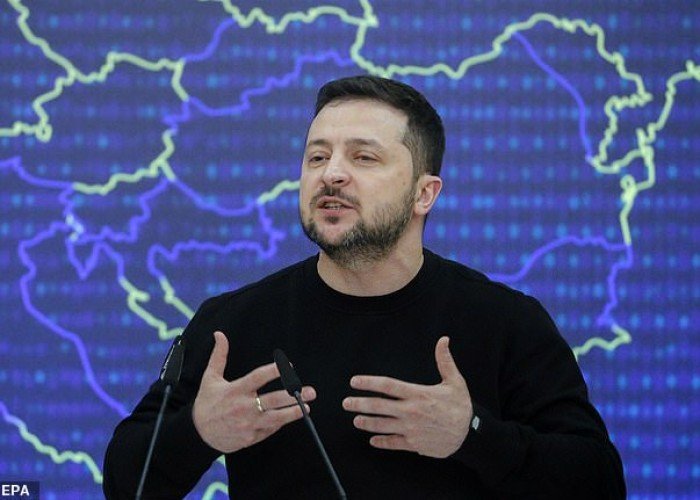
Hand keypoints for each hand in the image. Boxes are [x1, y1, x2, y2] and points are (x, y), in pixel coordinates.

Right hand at [193, 331, 315, 452]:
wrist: (198, 434)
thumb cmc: (206, 403)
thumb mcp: (210, 378)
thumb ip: (219, 356)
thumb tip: (220, 334)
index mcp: (235, 390)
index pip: (258, 377)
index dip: (274, 370)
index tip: (289, 366)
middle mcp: (244, 407)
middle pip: (273, 400)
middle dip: (293, 395)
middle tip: (310, 391)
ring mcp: (248, 424)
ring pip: (275, 418)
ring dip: (292, 413)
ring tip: (307, 408)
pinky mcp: (250, 437)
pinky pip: (269, 430)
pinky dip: (279, 424)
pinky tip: (288, 417)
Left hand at [342, 336, 471, 457]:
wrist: (470, 434)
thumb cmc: (461, 406)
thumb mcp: (455, 381)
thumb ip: (444, 361)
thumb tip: (443, 340)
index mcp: (418, 394)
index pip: (388, 386)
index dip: (369, 383)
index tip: (354, 382)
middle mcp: (411, 411)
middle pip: (380, 406)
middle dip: (360, 404)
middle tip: (345, 403)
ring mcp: (411, 429)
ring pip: (383, 425)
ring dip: (367, 423)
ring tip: (355, 420)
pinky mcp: (414, 444)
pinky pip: (393, 443)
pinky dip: (381, 442)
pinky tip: (372, 440)